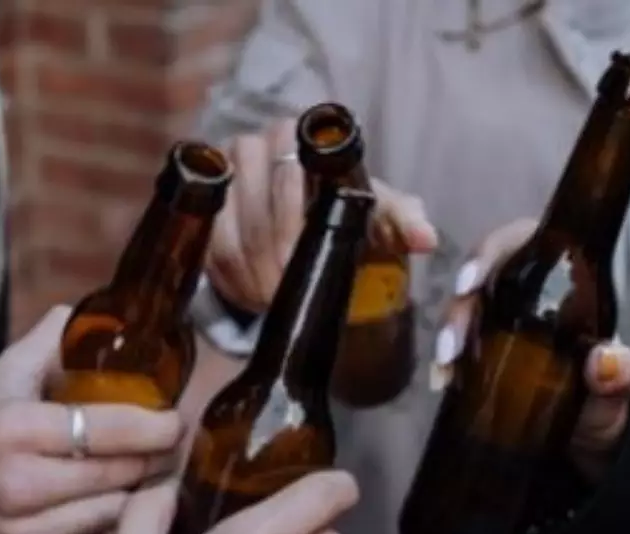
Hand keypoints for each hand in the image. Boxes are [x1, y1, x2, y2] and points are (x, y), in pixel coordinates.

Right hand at [0, 306, 183, 533]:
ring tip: (145, 482)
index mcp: (13, 430)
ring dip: (137, 500)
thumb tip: (89, 313)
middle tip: (170, 451)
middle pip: (119, 475)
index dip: (153, 426)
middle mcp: (16, 485)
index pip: (107, 429)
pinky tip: (115, 517)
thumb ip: (47, 346)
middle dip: (153, 461)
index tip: (174, 422)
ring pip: (114, 517)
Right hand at [205, 118, 437, 312]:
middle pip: (254, 207)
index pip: (289, 175)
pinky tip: (254, 299)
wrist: (313, 221)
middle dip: (274, 258)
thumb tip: (426, 239)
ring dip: (252, 274)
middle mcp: (253, 145)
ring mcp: (222, 177)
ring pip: (228, 231)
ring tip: (274, 302)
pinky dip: (231, 279)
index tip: (308, 266)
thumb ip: (402, 220)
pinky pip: (209, 247)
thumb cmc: (351, 211)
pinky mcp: (204, 210)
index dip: (296, 225)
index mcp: (300, 135)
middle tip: (290, 295)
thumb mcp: (379, 214)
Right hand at [429, 216, 629, 464]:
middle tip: (449, 347)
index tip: (469, 283)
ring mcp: (498, 319)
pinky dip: (445, 362)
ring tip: (443, 370)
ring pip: (462, 311)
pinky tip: (440, 382)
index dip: (487, 256)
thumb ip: (622, 373)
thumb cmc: (610, 389)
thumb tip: (604, 362)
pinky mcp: (481, 349)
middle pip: (479, 280)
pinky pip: (456, 345)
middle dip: (458, 309)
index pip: (517, 245)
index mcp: (558, 275)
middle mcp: (523, 290)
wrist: (596, 424)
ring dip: (446, 335)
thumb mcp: (622, 381)